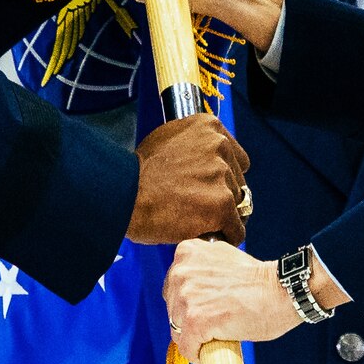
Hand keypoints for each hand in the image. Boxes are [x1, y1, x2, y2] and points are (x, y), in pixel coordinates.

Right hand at [130, 115, 249, 245]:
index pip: (237, 158)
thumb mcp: (168, 140)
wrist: (124, 196)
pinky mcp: (222, 203)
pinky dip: (225, 236)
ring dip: (221, 216)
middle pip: (238, 182)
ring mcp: (222, 174)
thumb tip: (210, 160)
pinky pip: (236, 229)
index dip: (224, 176)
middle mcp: (220, 146)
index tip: (208, 186)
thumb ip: (195, 146)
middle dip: (222, 195)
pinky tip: (208, 236)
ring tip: (194, 220)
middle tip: (196, 205)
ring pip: (237, 206)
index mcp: (210, 127)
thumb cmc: (138, 173)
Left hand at [164, 240, 303, 361]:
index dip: (189, 300)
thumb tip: (193, 282)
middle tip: (215, 319)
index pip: (173, 286)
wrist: (280, 291)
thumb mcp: (223, 257)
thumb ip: (202, 266)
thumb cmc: (258, 279)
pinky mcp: (195, 320)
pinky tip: (214, 347)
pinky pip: (187, 347)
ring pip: (178, 329)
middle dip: (190, 318)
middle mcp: (181, 271)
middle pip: (173, 308)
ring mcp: (186, 296)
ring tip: (218, 332)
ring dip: (195, 336)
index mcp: (187, 252)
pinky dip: (198, 353)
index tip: (206, 305)